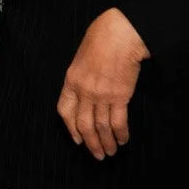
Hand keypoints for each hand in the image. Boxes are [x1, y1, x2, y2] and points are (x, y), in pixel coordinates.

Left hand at [56, 8, 148, 159]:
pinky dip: (121, 133)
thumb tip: (85, 93)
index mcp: (71, 80)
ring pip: (100, 126)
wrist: (119, 35)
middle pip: (83, 124)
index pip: (64, 110)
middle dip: (90, 143)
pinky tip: (123, 139)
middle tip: (96, 154)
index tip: (77, 138)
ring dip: (106, 142)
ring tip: (110, 152)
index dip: (70, 127)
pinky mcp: (120, 96)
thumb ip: (81, 77)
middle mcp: (84, 90)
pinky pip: (118, 121)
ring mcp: (101, 94)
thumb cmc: (101, 40)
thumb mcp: (81, 58)